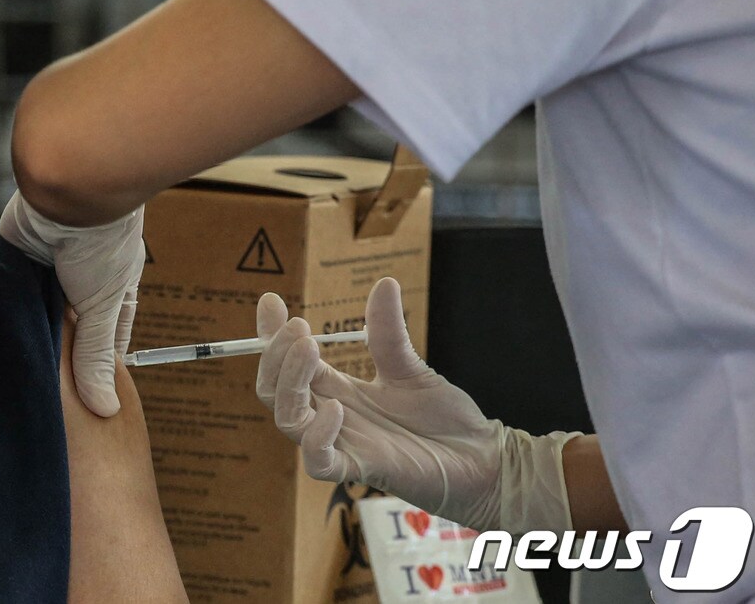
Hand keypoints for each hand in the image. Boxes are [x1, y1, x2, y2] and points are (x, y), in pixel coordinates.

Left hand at [0, 190, 143, 416]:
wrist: (71, 192)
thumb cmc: (102, 245)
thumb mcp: (103, 307)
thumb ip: (96, 355)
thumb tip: (105, 410)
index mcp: (111, 290)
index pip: (104, 339)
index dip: (94, 366)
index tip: (81, 400)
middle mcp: (78, 280)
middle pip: (64, 326)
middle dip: (54, 349)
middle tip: (37, 391)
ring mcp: (44, 268)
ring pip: (33, 309)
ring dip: (25, 326)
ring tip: (8, 368)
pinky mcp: (13, 254)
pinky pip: (6, 286)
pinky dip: (0, 303)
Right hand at [255, 277, 577, 533]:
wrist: (484, 459)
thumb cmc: (445, 421)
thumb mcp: (410, 368)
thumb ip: (387, 332)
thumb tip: (384, 283)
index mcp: (337, 390)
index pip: (287, 363)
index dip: (271, 335)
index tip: (271, 300)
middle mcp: (331, 416)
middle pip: (274, 390)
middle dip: (276, 355)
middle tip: (299, 327)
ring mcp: (343, 444)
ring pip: (287, 419)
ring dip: (290, 382)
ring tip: (311, 350)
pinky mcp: (361, 470)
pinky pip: (318, 462)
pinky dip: (317, 435)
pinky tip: (337, 409)